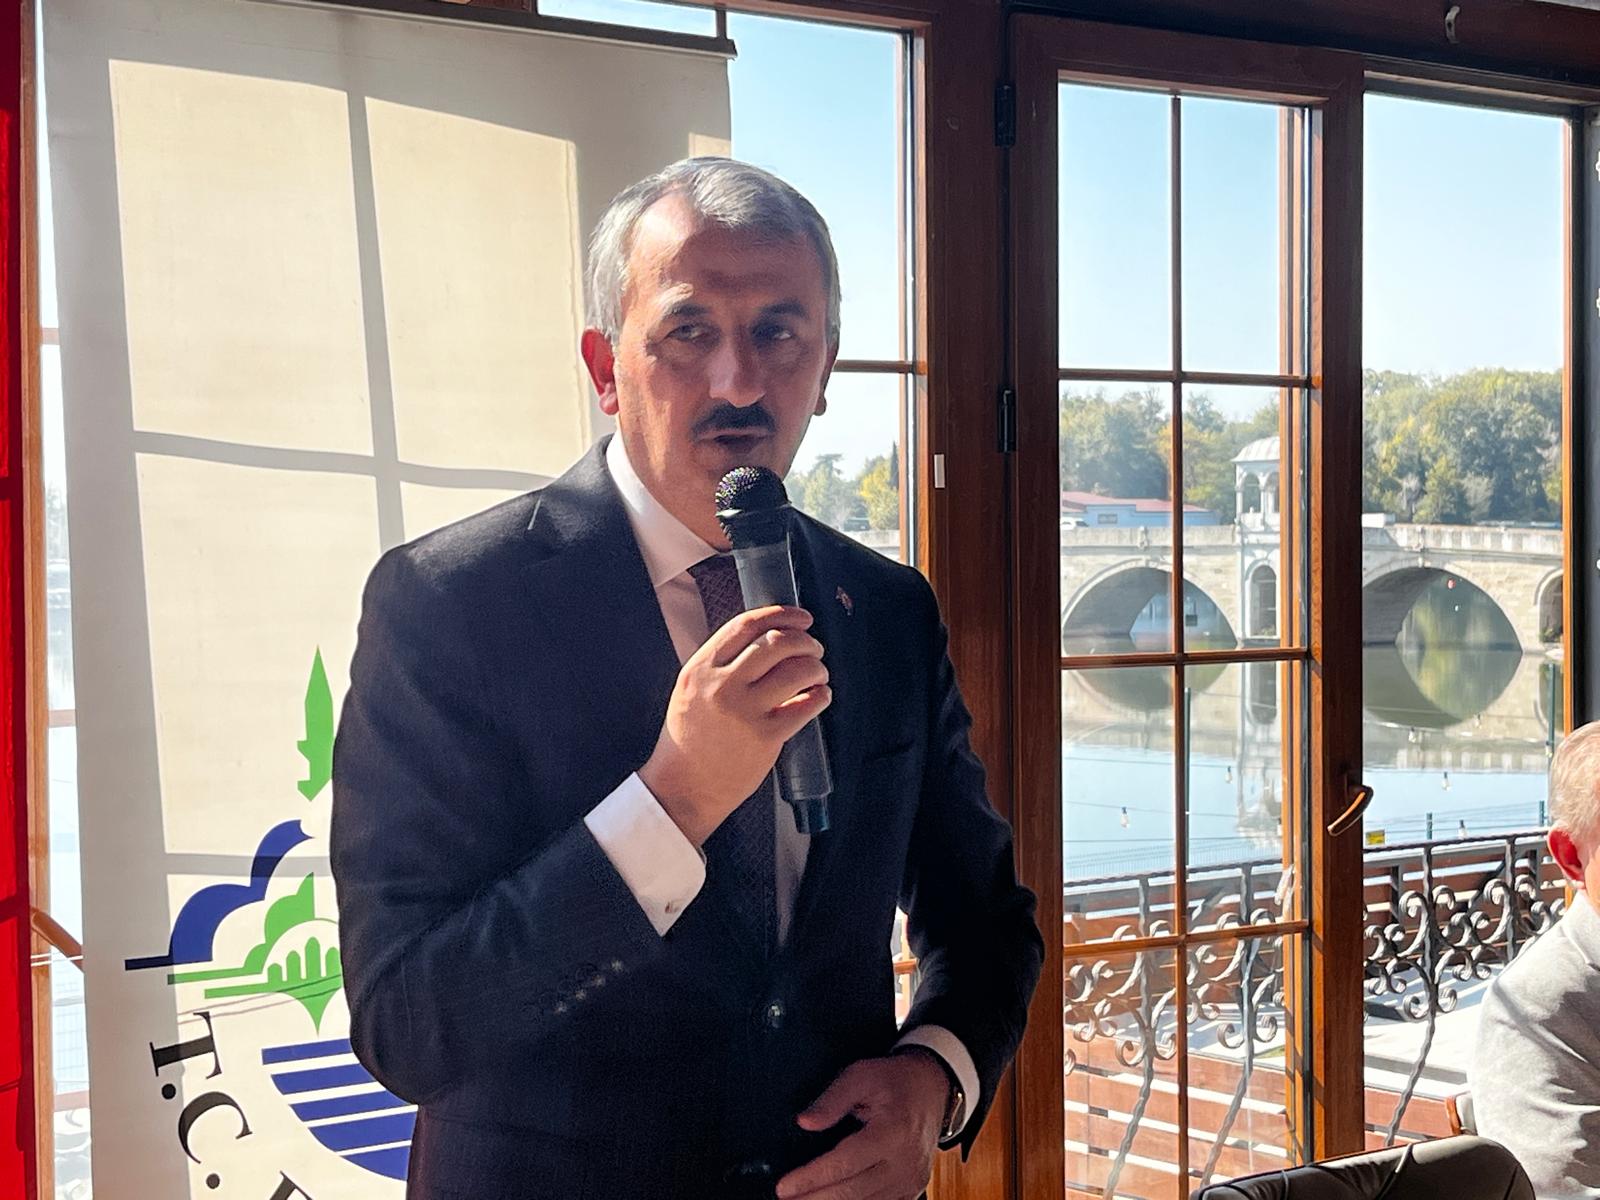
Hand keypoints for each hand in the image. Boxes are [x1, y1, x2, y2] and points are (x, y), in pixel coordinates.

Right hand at [640, 605, 830, 845]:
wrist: (682, 787)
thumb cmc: (689, 739)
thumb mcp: (691, 689)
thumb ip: (720, 664)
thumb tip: (765, 639)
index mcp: (701, 669)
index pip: (746, 625)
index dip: (781, 615)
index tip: (800, 617)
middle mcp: (722, 685)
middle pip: (776, 643)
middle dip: (804, 640)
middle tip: (814, 647)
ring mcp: (744, 711)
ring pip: (796, 671)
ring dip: (816, 667)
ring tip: (818, 674)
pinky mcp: (765, 737)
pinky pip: (805, 707)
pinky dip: (820, 696)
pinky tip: (820, 696)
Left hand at [775, 1052, 949, 1199]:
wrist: (932, 1088)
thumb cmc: (894, 1080)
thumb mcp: (860, 1075)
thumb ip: (831, 1099)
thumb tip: (804, 1123)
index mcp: (893, 1132)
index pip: (844, 1163)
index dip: (811, 1178)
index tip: (784, 1187)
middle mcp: (905, 1162)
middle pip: (852, 1191)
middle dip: (814, 1198)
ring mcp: (911, 1180)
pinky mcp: (913, 1189)